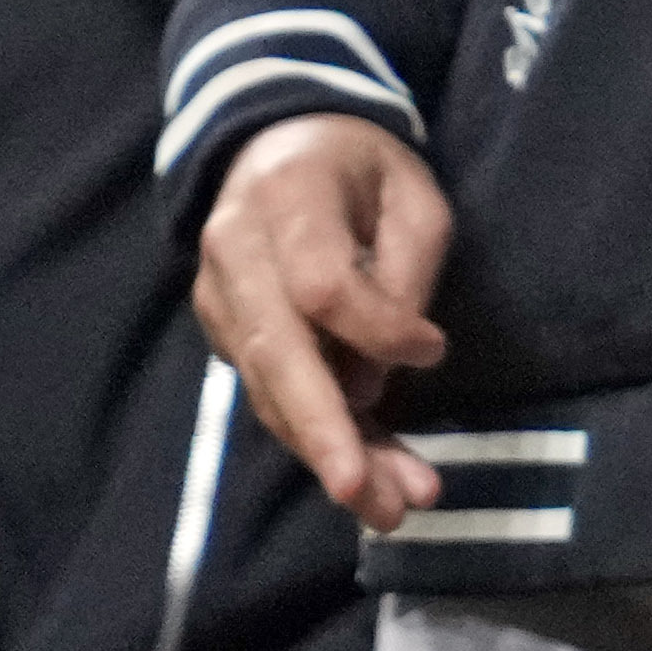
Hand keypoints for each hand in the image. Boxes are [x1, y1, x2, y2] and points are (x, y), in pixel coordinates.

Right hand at [196, 114, 452, 529]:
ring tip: (390, 509)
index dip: (379, 329)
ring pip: (268, 388)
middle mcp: (234, 247)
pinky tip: (368, 476)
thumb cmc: (360, 168)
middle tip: (374, 500)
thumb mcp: (411, 195)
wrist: (274, 141)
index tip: (434, 349)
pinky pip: (268, 392)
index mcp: (287, 195)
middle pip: (274, 353)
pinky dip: (316, 438)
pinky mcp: (221, 329)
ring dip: (328, 453)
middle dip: (325, 433)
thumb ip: (402, 276)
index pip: (320, 284)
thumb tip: (376, 378)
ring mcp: (217, 293)